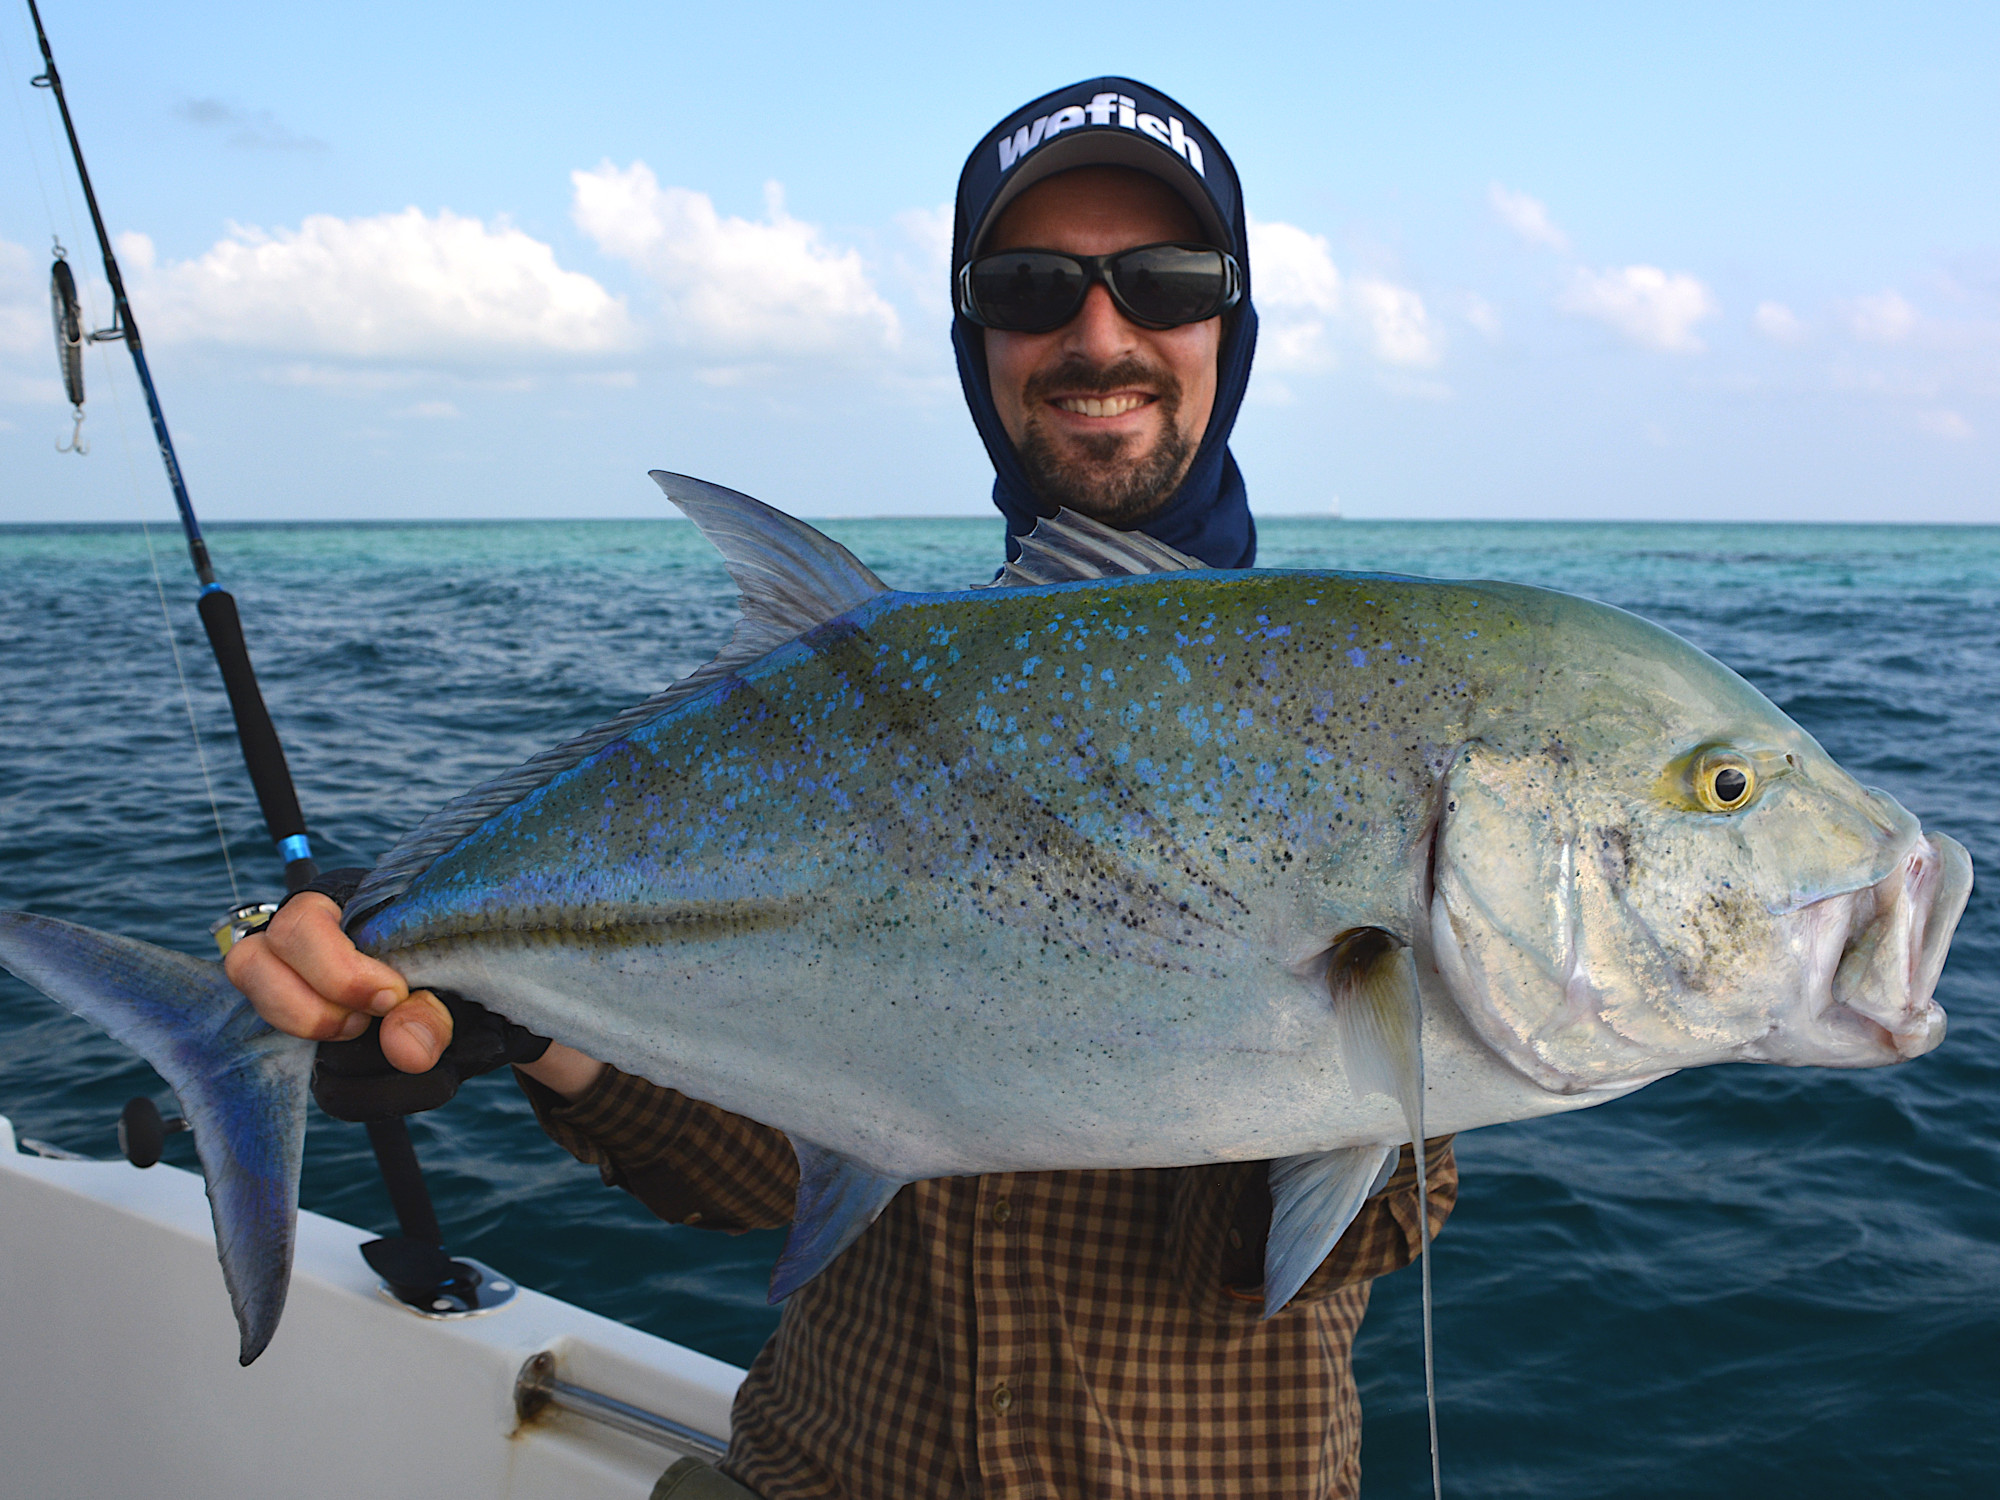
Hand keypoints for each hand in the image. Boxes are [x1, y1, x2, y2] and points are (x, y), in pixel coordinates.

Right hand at [227, 892, 607, 1100]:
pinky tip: (425, 1078)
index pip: (296, 927)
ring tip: (401, 1044)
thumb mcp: (469, 972)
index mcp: (341, 904)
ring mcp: (306, 998)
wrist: (502, 992)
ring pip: (276, 1032)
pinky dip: (380, 1092)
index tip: (393, 993)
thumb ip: (436, 1006)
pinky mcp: (330, 1050)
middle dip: (315, 1008)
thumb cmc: (478, 957)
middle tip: (371, 1019)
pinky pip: (330, 1086)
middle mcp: (302, 947)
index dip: (336, 970)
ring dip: (349, 1057)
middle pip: (250, 966)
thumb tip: (406, 1050)